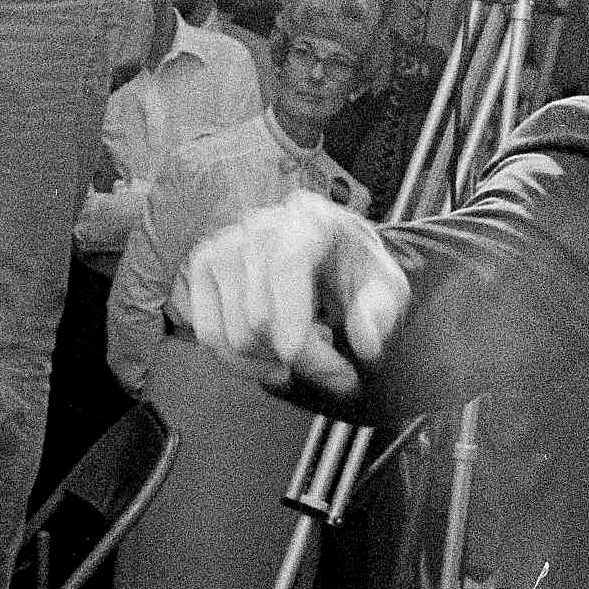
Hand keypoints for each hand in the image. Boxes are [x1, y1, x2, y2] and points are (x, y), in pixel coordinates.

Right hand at [181, 191, 408, 405]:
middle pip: (260, 315)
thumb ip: (381, 312)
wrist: (328, 252)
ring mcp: (223, 245)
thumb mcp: (386, 286)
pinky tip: (270, 360)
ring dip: (273, 362)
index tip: (315, 365)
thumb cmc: (354, 268)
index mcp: (308, 219)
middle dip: (303, 360)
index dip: (293, 322)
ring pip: (234, 334)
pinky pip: (208, 336)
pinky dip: (240, 363)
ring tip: (305, 352)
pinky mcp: (202, 269)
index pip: (287, 267)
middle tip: (334, 369)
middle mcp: (258, 226)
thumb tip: (366, 343)